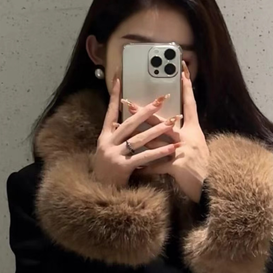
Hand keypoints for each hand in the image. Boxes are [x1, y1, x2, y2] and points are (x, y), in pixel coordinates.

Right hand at [91, 70, 181, 187]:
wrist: (98, 193)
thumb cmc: (106, 173)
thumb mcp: (106, 152)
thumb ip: (115, 138)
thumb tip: (123, 123)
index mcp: (104, 137)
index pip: (109, 113)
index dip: (113, 97)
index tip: (119, 80)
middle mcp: (108, 143)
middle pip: (129, 123)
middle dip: (146, 110)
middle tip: (162, 99)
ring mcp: (114, 155)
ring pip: (139, 139)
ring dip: (157, 130)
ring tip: (173, 122)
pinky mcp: (122, 167)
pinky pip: (144, 157)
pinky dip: (158, 152)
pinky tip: (171, 149)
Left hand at [133, 61, 209, 202]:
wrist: (212, 188)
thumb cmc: (204, 169)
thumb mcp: (198, 149)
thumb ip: (185, 139)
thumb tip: (173, 128)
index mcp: (194, 132)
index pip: (190, 106)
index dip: (187, 89)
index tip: (182, 73)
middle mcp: (188, 138)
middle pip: (164, 121)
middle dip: (146, 112)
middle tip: (130, 103)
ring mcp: (182, 152)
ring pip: (156, 141)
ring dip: (139, 136)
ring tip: (125, 131)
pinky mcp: (177, 167)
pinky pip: (157, 166)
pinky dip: (147, 168)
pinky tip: (135, 168)